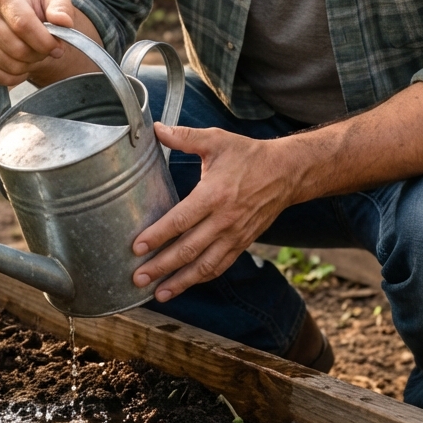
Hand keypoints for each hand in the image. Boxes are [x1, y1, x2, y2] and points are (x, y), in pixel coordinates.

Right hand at [0, 0, 75, 85]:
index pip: (23, 24)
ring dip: (29, 66)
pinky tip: (22, 65)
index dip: (44, 41)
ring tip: (34, 54)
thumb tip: (64, 22)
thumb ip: (62, 9)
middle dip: (39, 55)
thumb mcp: (56, 1)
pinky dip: (16, 77)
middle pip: (17, 49)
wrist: (23, 21)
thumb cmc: (41, 9)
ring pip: (10, 65)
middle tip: (46, 50)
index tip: (58, 48)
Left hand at [131, 123, 299, 301]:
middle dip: (161, 266)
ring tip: (157, 293)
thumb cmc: (249, 155)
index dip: (157, 235)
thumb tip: (156, 129)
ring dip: (180, 282)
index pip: (181, 220)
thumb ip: (185, 137)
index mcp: (214, 194)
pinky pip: (220, 266)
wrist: (286, 172)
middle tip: (137, 278)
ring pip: (204, 265)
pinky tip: (184, 285)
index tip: (136, 247)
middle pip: (188, 249)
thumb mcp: (217, 140)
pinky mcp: (242, 243)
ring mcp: (235, 235)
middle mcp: (224, 220)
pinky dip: (201, 278)